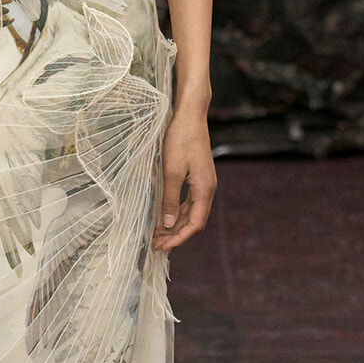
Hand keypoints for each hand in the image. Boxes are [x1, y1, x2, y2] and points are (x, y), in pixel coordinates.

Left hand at [153, 108, 215, 250]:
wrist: (190, 116)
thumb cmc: (181, 139)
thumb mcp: (171, 171)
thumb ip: (169, 199)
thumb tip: (167, 224)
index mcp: (204, 190)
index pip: (195, 224)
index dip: (179, 238)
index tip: (162, 246)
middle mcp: (207, 189)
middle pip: (193, 221)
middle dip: (175, 235)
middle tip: (156, 244)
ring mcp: (203, 183)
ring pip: (190, 212)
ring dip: (174, 224)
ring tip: (157, 234)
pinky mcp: (197, 177)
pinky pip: (188, 202)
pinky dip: (176, 212)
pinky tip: (164, 216)